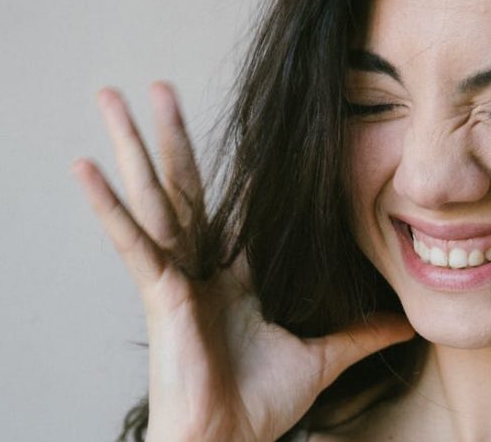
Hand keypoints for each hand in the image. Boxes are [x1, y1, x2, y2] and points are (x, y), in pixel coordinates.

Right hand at [71, 82, 414, 441]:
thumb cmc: (260, 404)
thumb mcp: (321, 356)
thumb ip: (359, 333)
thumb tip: (406, 325)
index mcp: (232, 276)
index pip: (237, 209)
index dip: (244, 170)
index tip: (247, 133)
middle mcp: (198, 266)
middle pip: (182, 186)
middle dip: (168, 137)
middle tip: (157, 87)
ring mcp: (174, 274)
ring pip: (153, 196)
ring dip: (132, 146)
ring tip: (109, 97)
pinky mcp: (159, 293)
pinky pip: (133, 243)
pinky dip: (109, 207)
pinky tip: (84, 167)